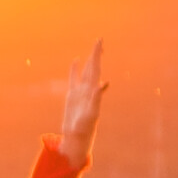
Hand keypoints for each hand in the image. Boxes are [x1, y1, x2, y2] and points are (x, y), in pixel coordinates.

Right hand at [58, 41, 107, 159]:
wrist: (77, 137)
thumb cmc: (85, 128)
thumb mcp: (91, 114)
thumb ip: (97, 99)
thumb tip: (104, 83)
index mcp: (93, 90)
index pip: (96, 69)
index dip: (97, 56)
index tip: (100, 44)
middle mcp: (88, 89)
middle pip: (93, 67)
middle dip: (96, 54)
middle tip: (100, 40)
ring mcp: (81, 92)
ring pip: (85, 71)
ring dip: (89, 60)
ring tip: (93, 49)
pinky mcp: (72, 96)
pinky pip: (74, 78)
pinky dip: (75, 69)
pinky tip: (76, 61)